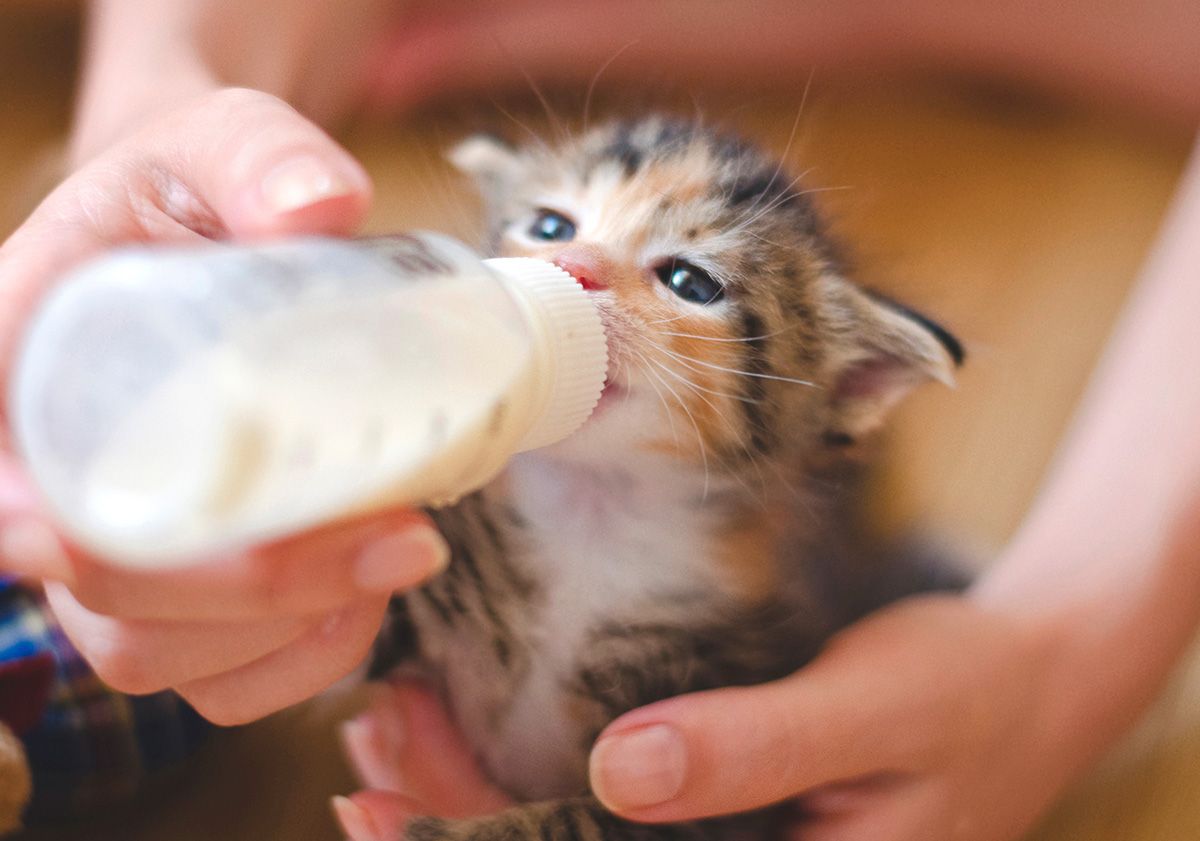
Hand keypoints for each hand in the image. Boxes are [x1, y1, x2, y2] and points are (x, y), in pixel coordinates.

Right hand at [0, 86, 449, 724]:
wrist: (205, 242)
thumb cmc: (192, 196)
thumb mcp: (215, 143)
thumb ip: (257, 156)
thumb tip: (322, 207)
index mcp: (15, 372)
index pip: (16, 494)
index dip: (86, 535)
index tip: (239, 517)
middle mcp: (44, 480)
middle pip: (107, 593)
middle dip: (259, 589)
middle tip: (404, 534)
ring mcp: (107, 553)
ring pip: (158, 655)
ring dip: (292, 627)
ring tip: (403, 547)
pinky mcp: (173, 598)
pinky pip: (215, 682)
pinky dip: (301, 659)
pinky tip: (367, 595)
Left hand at [338, 596, 1083, 840]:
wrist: (1026, 676)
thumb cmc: (964, 692)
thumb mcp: (874, 709)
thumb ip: (757, 748)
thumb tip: (622, 772)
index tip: (380, 811)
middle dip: (455, 819)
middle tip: (367, 752)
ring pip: (576, 834)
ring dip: (477, 790)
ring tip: (393, 728)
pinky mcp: (718, 800)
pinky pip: (612, 797)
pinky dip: (532, 763)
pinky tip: (472, 720)